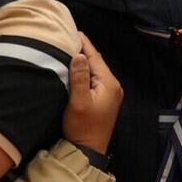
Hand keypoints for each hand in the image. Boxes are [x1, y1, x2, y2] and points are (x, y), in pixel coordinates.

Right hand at [63, 33, 122, 155]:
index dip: (84, 43)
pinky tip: (77, 68)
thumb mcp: (78, 101)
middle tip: (68, 37)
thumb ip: (79, 77)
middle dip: (84, 50)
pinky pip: (95, 79)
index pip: (95, 57)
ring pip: (96, 70)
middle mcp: (113, 86)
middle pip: (97, 62)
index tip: (73, 30)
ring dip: (85, 60)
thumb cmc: (82, 127)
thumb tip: (78, 55)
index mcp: (109, 84)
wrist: (87, 151)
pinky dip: (86, 71)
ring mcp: (110, 94)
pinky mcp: (105, 100)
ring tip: (70, 48)